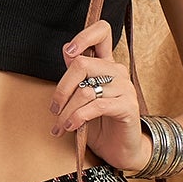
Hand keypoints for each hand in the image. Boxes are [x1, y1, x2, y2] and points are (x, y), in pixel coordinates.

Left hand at [49, 20, 151, 173]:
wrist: (120, 149)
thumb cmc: (100, 124)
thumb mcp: (82, 99)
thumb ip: (76, 77)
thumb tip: (67, 50)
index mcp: (106, 65)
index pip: (102, 32)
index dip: (84, 36)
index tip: (70, 52)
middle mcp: (117, 71)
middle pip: (82, 64)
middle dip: (61, 89)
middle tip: (55, 109)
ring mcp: (124, 88)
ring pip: (85, 90)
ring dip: (67, 111)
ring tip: (60, 126)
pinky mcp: (127, 106)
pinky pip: (97, 106)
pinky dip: (79, 117)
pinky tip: (72, 127)